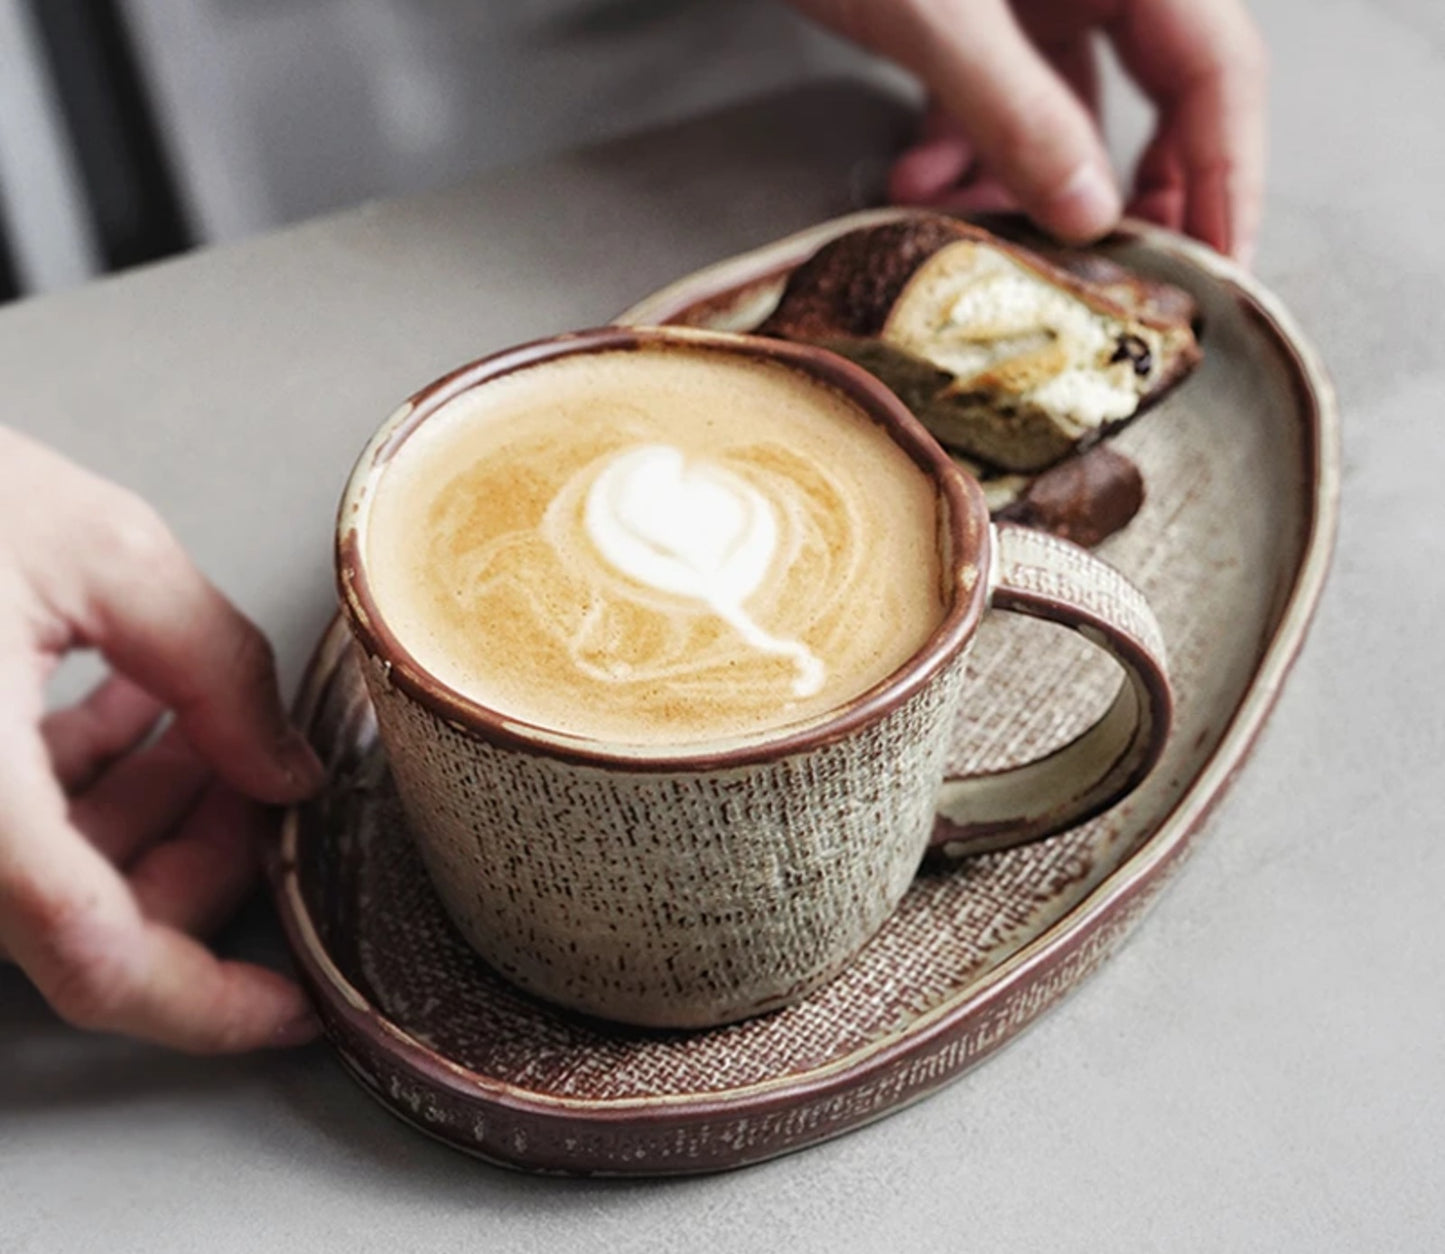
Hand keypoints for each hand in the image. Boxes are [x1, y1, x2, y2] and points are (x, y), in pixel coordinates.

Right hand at [0, 428, 324, 1052]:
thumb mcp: (97, 552)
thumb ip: (217, 666)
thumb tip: (288, 771)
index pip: (100, 961)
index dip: (212, 1003)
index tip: (294, 1006)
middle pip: (96, 920)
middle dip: (203, 853)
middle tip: (260, 764)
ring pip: (55, 881)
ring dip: (153, 813)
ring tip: (203, 713)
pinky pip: (6, 835)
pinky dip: (84, 791)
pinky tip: (131, 704)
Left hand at [787, 0, 1266, 264]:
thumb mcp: (938, 14)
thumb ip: (1017, 112)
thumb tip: (1089, 215)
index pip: (1219, 70)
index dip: (1228, 177)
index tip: (1216, 271)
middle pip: (1161, 98)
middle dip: (1130, 196)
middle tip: (1119, 285)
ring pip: (1067, 111)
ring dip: (1024, 185)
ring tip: (982, 234)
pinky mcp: (976, 11)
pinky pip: (996, 97)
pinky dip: (964, 150)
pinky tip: (917, 182)